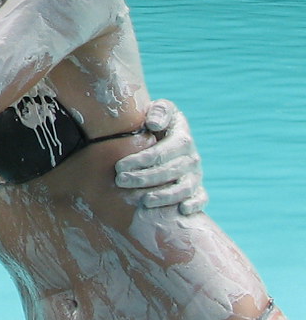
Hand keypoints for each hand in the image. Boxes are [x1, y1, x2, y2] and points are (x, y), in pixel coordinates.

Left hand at [115, 99, 207, 214]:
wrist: (166, 135)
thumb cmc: (157, 122)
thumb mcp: (160, 109)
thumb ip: (159, 111)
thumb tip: (154, 124)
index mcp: (182, 137)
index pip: (162, 151)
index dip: (141, 160)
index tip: (119, 166)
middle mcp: (191, 157)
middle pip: (170, 171)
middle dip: (144, 178)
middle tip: (121, 181)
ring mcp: (195, 174)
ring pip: (184, 188)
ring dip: (165, 196)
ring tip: (144, 201)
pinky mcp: (197, 188)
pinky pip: (201, 198)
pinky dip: (195, 204)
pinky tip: (181, 210)